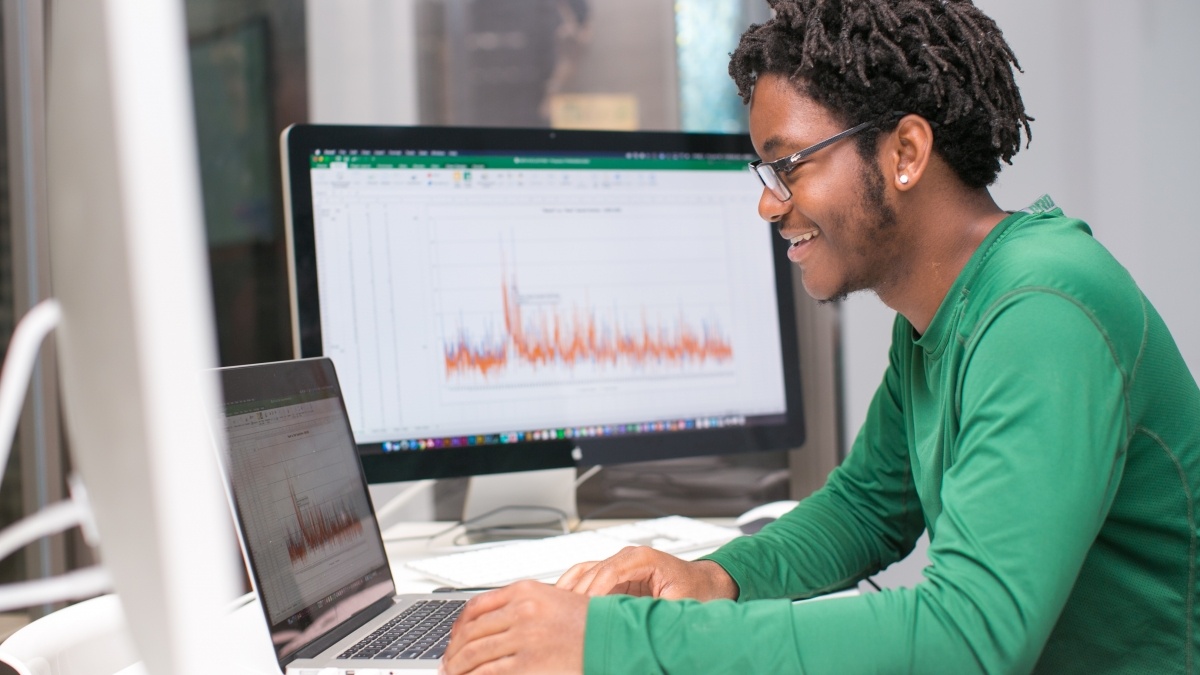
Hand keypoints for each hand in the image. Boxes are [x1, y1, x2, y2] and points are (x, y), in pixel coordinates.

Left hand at [440, 580, 586, 674]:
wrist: (611, 638)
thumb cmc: (586, 621)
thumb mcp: (551, 599)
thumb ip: (520, 605)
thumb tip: (486, 624)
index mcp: (525, 591)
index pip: (476, 606)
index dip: (458, 625)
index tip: (453, 637)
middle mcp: (521, 610)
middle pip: (471, 631)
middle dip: (454, 650)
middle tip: (448, 662)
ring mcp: (524, 637)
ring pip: (475, 653)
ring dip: (458, 667)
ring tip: (453, 674)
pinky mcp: (528, 663)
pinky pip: (489, 672)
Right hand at [555, 546, 737, 599]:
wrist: (706, 584)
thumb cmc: (696, 591)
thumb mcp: (678, 604)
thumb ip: (655, 612)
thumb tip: (635, 625)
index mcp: (643, 558)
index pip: (610, 570)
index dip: (594, 589)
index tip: (584, 609)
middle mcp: (628, 557)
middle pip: (592, 571)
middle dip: (577, 593)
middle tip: (563, 614)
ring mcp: (619, 564)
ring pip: (584, 571)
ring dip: (569, 588)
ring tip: (555, 608)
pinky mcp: (615, 576)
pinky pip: (587, 577)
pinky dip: (573, 588)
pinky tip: (562, 602)